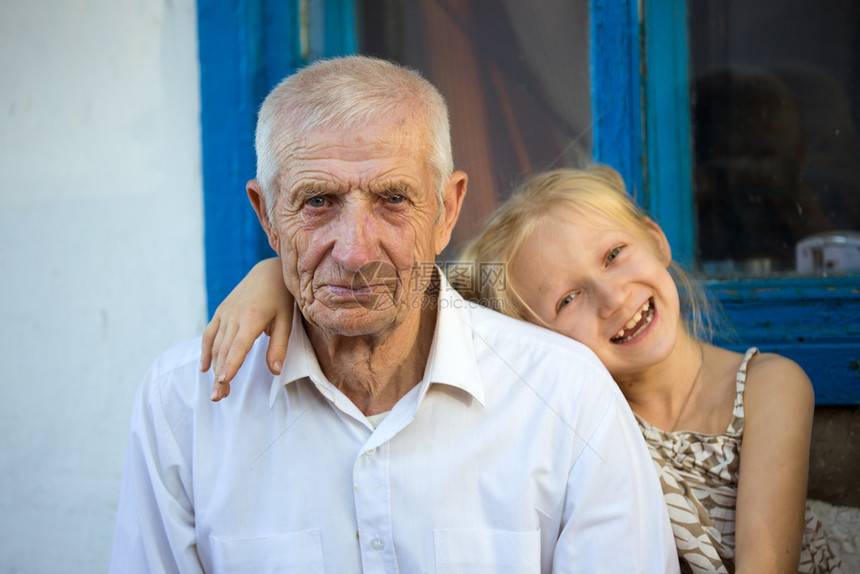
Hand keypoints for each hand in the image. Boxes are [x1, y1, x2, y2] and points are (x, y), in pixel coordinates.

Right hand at [199, 258, 292, 400]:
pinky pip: (209, 334)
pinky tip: (204, 368)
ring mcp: (224, 314)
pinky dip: (205, 351)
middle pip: (224, 351)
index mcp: (251, 318)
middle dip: (220, 375)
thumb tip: (274, 371)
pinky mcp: (220, 312)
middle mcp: (234, 316)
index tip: (223, 381)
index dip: (231, 364)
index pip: (238, 346)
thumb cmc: (281, 298)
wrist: (267, 272)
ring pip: (215, 345)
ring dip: (214, 368)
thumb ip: (279, 346)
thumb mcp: (286, 321)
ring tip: (217, 389)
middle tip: (218, 397)